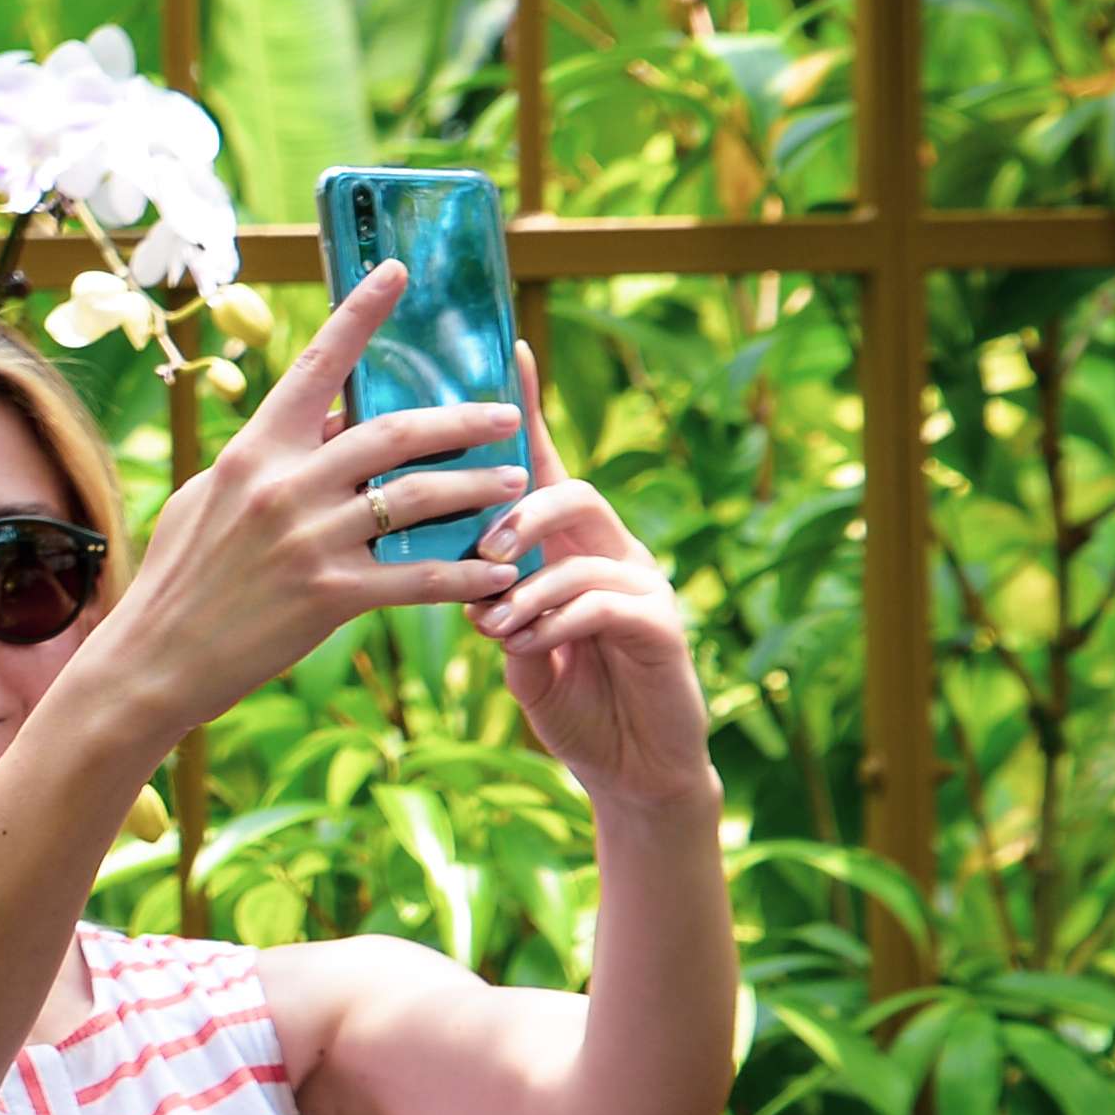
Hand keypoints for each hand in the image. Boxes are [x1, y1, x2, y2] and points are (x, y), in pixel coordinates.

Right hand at [88, 261, 525, 741]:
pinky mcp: (328, 597)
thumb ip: (273, 460)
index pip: (316, 365)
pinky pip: (417, 578)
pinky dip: (466, 575)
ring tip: (515, 481)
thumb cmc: (180, 576)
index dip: (360, 313)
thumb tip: (332, 426)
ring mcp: (309, 541)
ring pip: (417, 498)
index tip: (398, 271)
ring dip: (476, 487)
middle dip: (461, 418)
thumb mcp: (213, 498)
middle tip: (507, 413)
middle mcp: (284, 486)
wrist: (153, 660)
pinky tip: (499, 573)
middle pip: (394, 432)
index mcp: (254, 450)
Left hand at [473, 357, 715, 807]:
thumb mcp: (511, 643)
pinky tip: (525, 647)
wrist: (628, 767)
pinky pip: (603, 603)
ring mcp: (643, 584)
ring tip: (492, 623)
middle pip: (568, 490)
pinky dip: (553, 622)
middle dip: (515, 513)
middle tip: (478, 550)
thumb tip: (454, 572)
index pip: (544, 464)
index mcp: (569, 544)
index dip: (527, 409)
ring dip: (524, 584)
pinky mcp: (661, 627)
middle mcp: (612, 549)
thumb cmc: (567, 696)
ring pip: (583, 548)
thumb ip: (487, 600)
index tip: (507, 347)